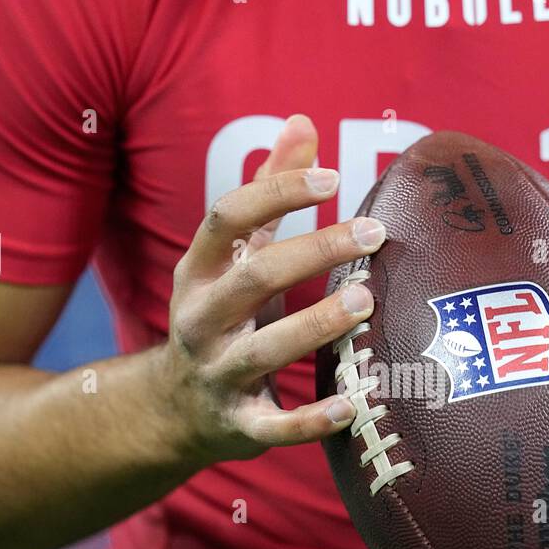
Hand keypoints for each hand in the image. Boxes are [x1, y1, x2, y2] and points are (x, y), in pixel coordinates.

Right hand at [157, 114, 385, 465]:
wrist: (174, 409)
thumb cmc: (225, 315)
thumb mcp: (235, 257)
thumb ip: (268, 194)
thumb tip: (302, 122)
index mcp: (200, 271)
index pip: (227, 218)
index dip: (276, 192)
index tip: (332, 178)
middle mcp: (202, 319)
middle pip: (254, 276)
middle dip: (313, 251)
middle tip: (374, 232)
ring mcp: (217, 373)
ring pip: (264, 348)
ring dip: (315, 324)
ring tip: (366, 300)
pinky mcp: (238, 424)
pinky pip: (274, 426)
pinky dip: (311, 420)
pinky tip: (355, 404)